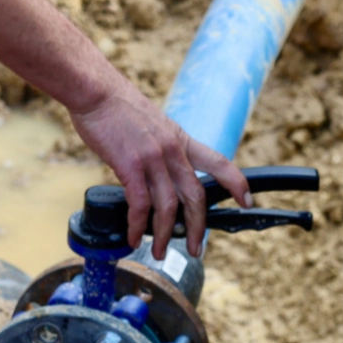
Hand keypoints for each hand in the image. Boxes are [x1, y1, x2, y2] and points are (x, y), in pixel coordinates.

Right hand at [69, 77, 248, 259]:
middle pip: (195, 195)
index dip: (236, 183)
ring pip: (168, 206)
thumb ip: (160, 149)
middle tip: (195, 249)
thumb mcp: (152, 125)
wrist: (95, 91)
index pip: (218, 162)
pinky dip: (137, 226)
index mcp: (180, 139)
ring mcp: (153, 158)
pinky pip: (140, 204)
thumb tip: (157, 173)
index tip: (246, 202)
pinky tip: (132, 237)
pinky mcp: (130, 165)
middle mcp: (172, 150)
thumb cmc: (116, 107)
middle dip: (198, 227)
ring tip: (158, 251)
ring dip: (164, 234)